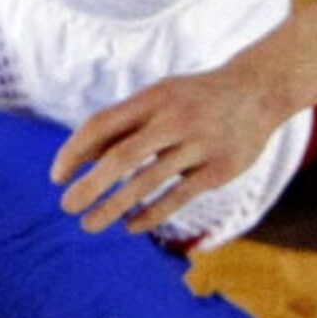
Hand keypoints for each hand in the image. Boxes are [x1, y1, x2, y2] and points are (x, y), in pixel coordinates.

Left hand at [51, 59, 292, 235]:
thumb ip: (122, 124)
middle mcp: (175, 118)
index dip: (73, 153)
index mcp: (153, 98)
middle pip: (122, 156)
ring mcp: (201, 144)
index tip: (56, 177)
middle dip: (89, 186)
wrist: (260, 90)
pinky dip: (151, 214)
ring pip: (148, 182)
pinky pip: (179, 197)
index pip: (101, 125)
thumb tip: (79, 158)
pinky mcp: (221, 169)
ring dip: (114, 207)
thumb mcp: (159, 98)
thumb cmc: (196, 98)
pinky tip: (131, 227)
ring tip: (89, 225)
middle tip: (66, 207)